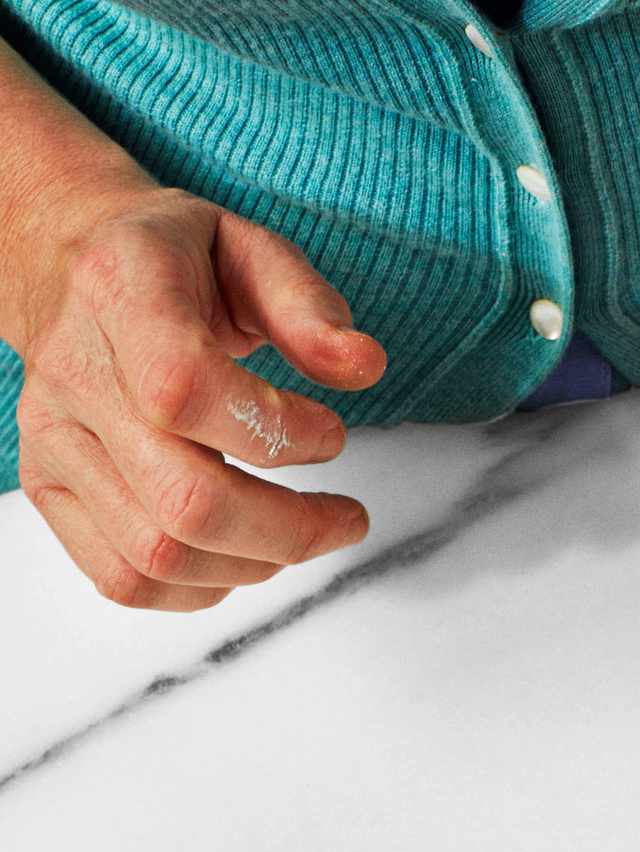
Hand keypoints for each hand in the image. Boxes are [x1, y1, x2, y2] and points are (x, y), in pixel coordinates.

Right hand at [12, 183, 385, 610]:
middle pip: (184, 499)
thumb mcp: (246, 246)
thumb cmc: (167, 262)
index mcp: (119, 293)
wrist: (69, 266)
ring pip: (158, 555)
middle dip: (289, 529)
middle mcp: (74, 373)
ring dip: (254, 564)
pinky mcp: (48, 488)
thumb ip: (306, 306)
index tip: (333, 436)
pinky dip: (201, 588)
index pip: (184, 389)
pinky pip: (124, 579)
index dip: (276, 434)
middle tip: (345, 520)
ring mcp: (54, 440)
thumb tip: (362, 365)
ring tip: (298, 533)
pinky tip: (242, 554)